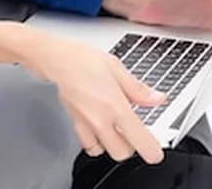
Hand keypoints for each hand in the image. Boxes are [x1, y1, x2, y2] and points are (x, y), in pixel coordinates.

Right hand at [0, 20, 166, 163]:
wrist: (54, 60)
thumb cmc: (81, 59)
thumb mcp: (117, 67)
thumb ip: (138, 88)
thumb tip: (157, 98)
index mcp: (115, 106)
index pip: (139, 139)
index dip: (152, 151)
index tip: (156, 153)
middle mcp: (101, 120)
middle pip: (122, 153)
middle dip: (133, 147)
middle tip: (138, 133)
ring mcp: (87, 125)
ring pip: (106, 152)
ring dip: (116, 146)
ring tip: (120, 131)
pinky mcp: (76, 125)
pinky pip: (89, 145)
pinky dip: (98, 143)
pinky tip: (102, 130)